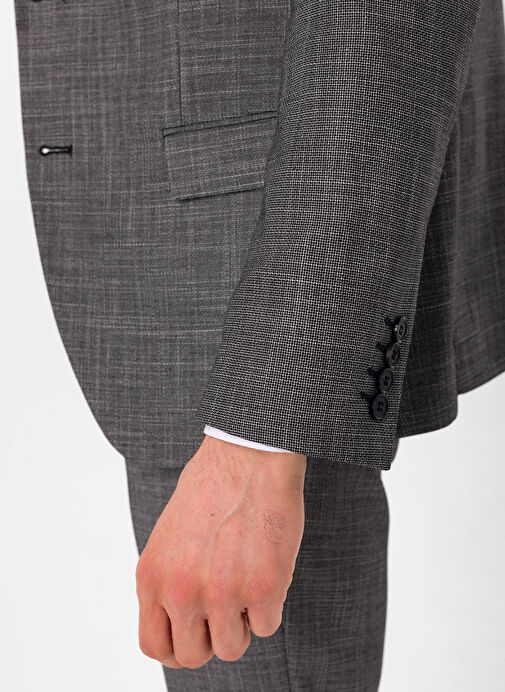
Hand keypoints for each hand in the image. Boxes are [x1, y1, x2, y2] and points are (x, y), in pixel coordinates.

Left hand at [135, 434, 306, 668]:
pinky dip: (270, 605)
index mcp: (153, 577)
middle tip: (227, 608)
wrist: (249, 454)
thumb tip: (179, 618)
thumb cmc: (212, 485)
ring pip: (232, 648)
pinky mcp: (263, 589)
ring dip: (243, 623)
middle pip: (192, 656)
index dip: (177, 647)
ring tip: (247, 581)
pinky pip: (267, 626)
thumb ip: (169, 579)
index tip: (195, 635)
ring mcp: (222, 594)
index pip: (154, 645)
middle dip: (211, 637)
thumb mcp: (170, 536)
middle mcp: (182, 592)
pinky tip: (267, 566)